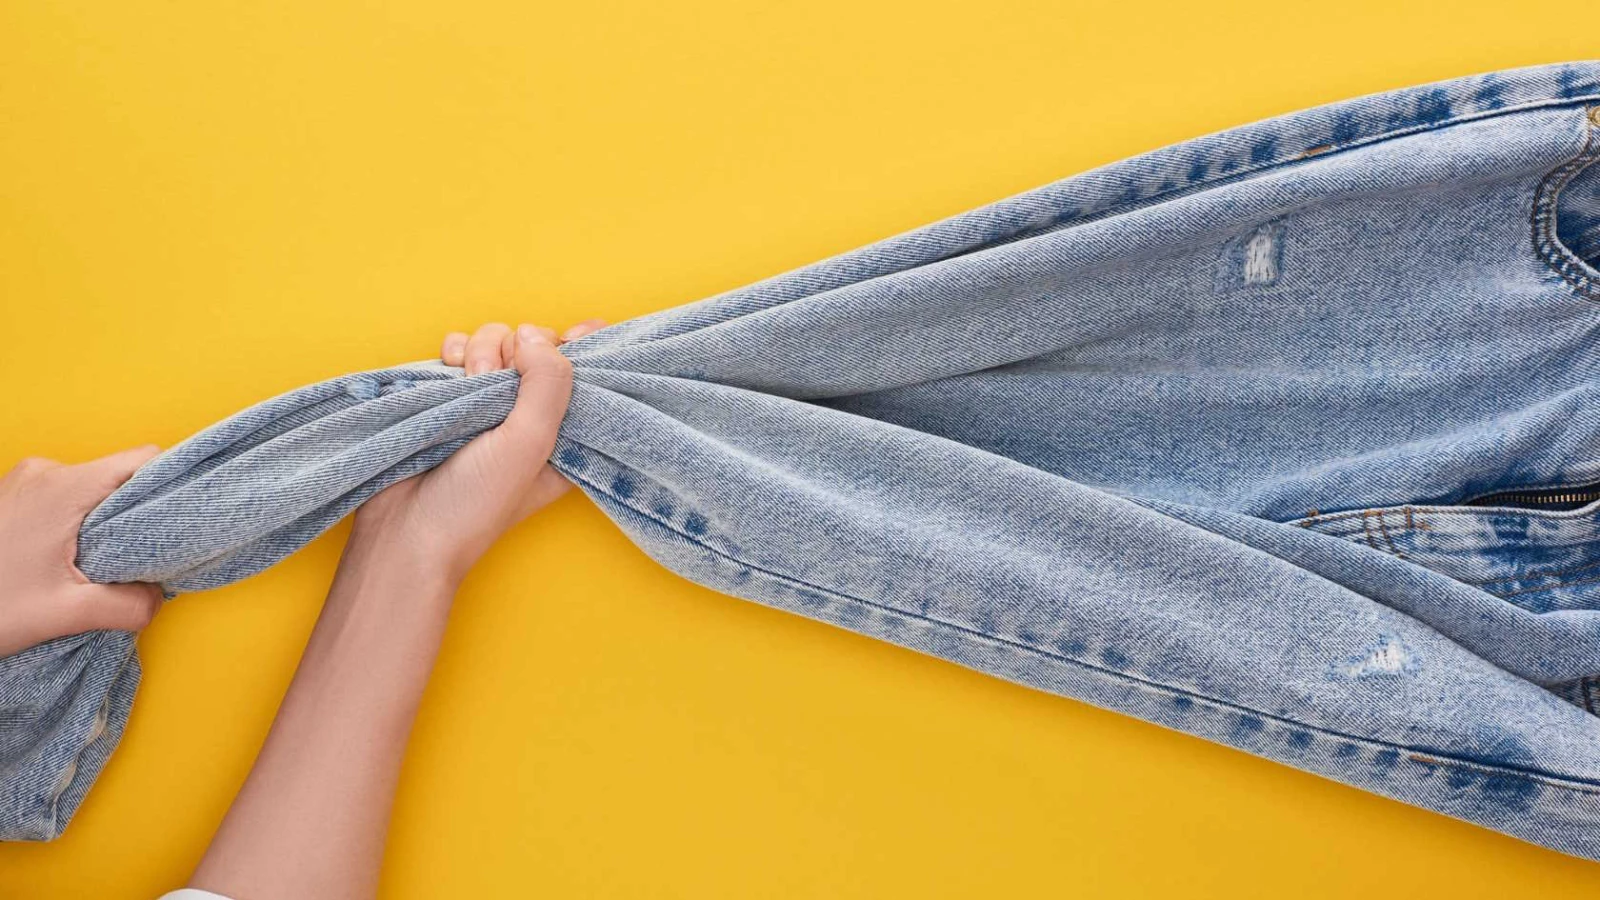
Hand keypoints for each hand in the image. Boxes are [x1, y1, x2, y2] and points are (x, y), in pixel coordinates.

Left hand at [0, 447, 165, 656]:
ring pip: (88, 489)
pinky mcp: (9, 493)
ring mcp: (21, 479)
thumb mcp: (66, 615)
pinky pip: (61, 496)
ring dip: (98, 524)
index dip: (168, 486)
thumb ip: (129, 606)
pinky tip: (58, 560)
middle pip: (116, 478)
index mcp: (64, 487)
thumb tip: (158, 598)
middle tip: (127, 559)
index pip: (142, 460)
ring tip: (84, 566)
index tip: (177, 519)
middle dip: (130, 517)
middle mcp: (43, 471)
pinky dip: (71, 524)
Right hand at [352, 319, 605, 586]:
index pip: (588, 372)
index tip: (572, 337)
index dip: (584, 347)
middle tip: (494, 381)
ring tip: (465, 384)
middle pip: (538, 346)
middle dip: (517, 351)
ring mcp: (488, 403)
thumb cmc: (476, 502)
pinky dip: (452, 352)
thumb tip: (532, 336)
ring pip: (497, 342)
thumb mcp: (531, 443)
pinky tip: (447, 371)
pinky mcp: (450, 395)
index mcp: (564, 431)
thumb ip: (548, 382)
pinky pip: (458, 349)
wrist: (404, 529)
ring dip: (480, 351)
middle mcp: (530, 414)